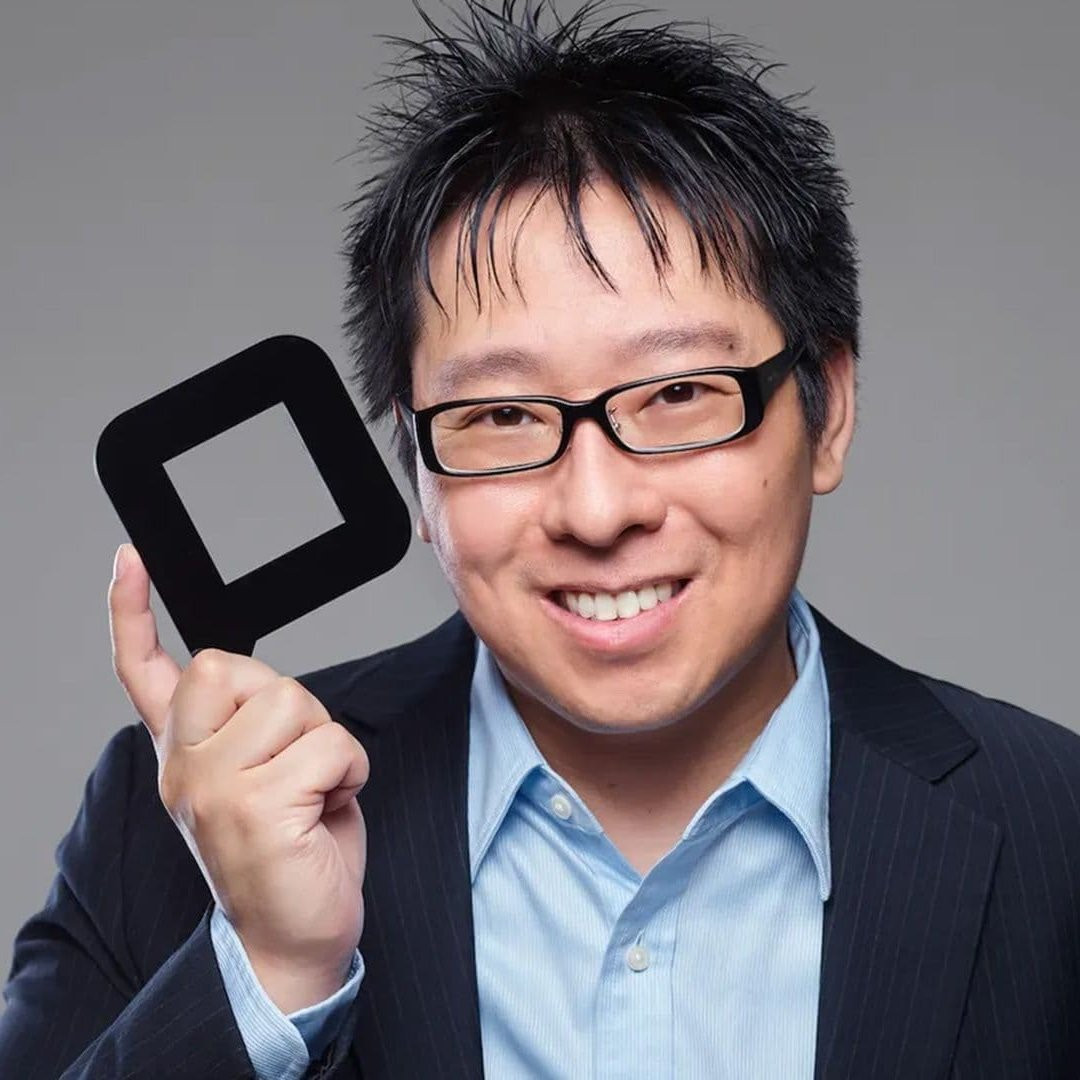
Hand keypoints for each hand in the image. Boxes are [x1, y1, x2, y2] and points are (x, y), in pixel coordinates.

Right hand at [107, 543, 368, 1012]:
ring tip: (316, 793)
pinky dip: (351, 771)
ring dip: (328, 743)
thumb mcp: (263, 778)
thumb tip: (267, 688)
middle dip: (288, 701)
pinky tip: (329, 810)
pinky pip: (330, 745)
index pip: (143, 671)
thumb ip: (250, 726)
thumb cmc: (292, 854)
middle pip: (237, 666)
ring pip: (293, 702)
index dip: (132, 612)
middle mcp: (184, 766)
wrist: (295, 940)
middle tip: (297, 762)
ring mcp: (212, 786)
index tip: (129, 561)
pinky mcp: (254, 807)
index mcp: (185, 754)